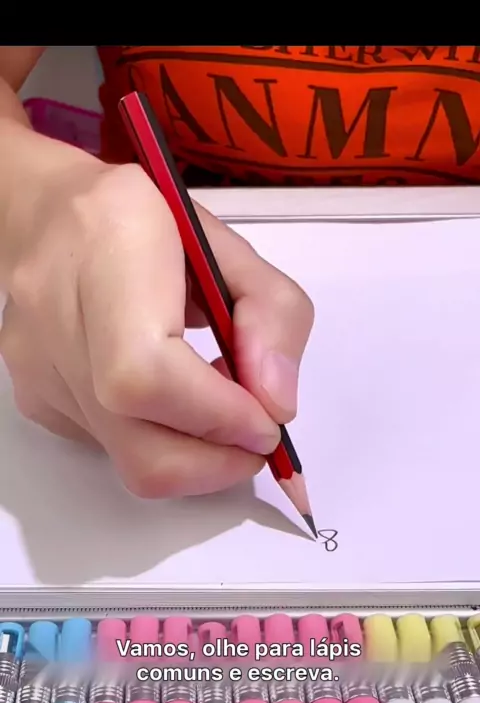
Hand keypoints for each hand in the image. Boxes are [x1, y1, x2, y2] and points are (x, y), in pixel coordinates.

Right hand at [0, 163, 313, 496]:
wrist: (48, 215)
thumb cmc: (142, 220)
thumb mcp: (231, 245)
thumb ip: (273, 315)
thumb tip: (276, 405)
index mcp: (108, 245)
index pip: (147, 374)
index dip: (217, 416)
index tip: (265, 421)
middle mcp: (54, 312)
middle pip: (136, 444)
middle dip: (218, 462)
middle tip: (257, 437)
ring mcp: (36, 366)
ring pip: (128, 462)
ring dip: (196, 456)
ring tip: (217, 408)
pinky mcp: (36, 398)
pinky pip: (113, 449)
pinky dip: (161, 439)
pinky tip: (170, 398)